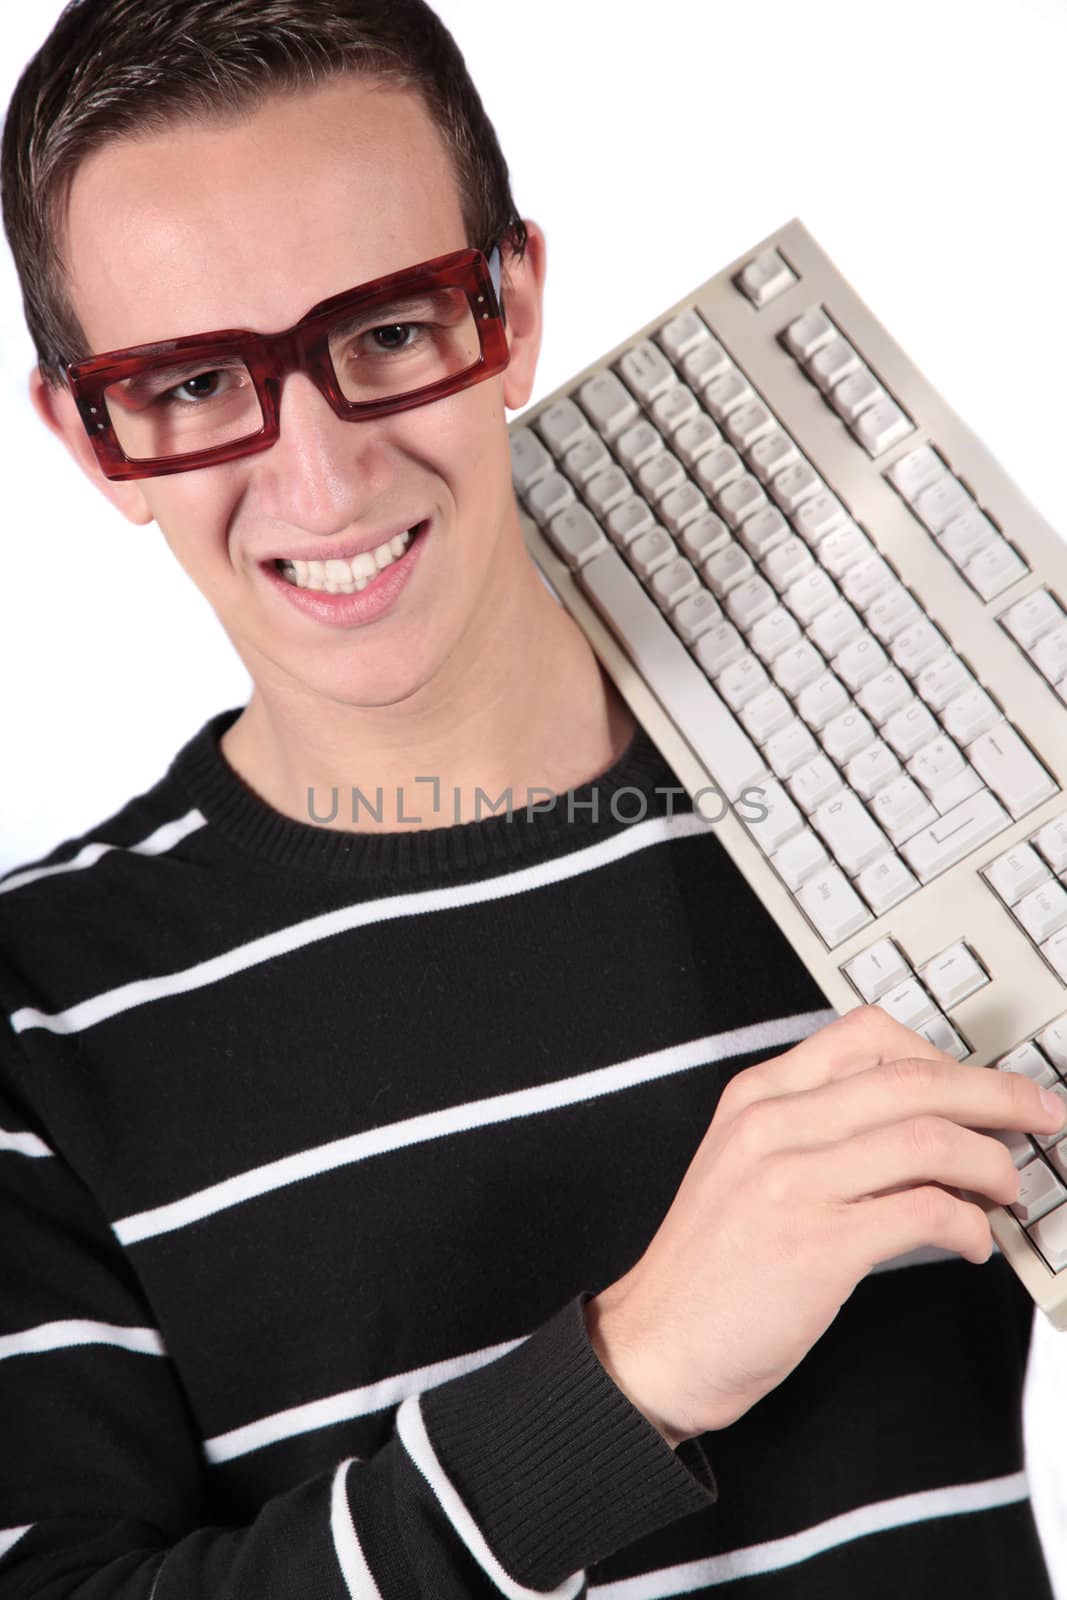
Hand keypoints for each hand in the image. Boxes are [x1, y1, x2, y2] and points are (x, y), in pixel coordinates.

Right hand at [585, 1004, 1065, 1445]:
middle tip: (1039, 1115)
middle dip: (996, 1096)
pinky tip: (973, 1240)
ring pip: (928, 1139)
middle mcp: (772, 1125)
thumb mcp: (744, 1165)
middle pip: (912, 1080)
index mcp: (756, 1097)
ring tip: (1007, 1188)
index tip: (983, 1083)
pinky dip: (969, 1223)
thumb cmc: (709, 1265)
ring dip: (991, 1163)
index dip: (943, 1055)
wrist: (657, 1341)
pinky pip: (924, 1211)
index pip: (867, 1037)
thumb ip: (816, 1131)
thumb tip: (923, 1125)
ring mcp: (791, 1181)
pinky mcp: (816, 1245)